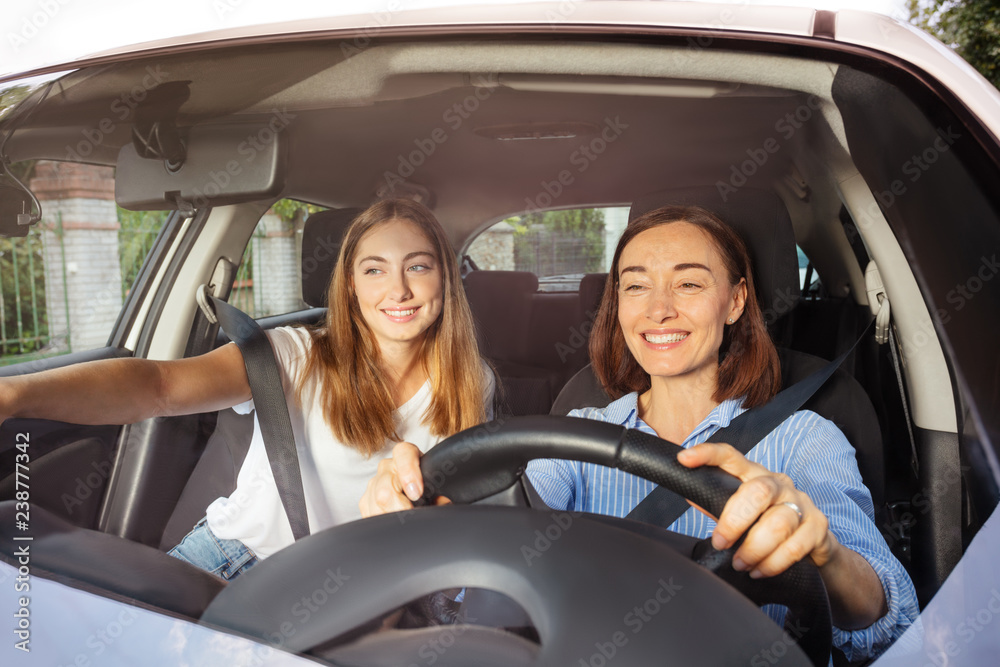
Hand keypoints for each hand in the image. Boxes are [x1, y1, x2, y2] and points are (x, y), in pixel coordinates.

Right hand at [359, 442, 450, 517]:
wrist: (416, 493)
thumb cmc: (429, 486)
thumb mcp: (438, 484)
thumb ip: (441, 491)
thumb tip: (444, 501)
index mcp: (407, 454)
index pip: (403, 454)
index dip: (409, 473)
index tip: (416, 493)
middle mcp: (388, 466)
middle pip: (384, 487)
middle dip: (398, 506)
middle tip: (410, 516)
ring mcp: (374, 482)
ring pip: (375, 503)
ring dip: (391, 516)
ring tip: (405, 521)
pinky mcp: (366, 500)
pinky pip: (369, 512)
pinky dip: (382, 521)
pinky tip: (392, 522)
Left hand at [677, 442, 838, 578]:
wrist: (814, 545)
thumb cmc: (768, 523)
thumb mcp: (741, 512)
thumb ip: (717, 504)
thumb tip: (690, 495)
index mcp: (755, 475)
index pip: (731, 456)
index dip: (708, 454)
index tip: (685, 459)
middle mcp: (779, 484)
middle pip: (758, 492)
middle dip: (735, 521)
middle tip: (721, 543)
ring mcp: (801, 503)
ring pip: (777, 524)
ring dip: (753, 550)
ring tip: (741, 564)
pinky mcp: (817, 526)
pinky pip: (793, 548)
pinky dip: (772, 564)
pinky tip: (759, 571)